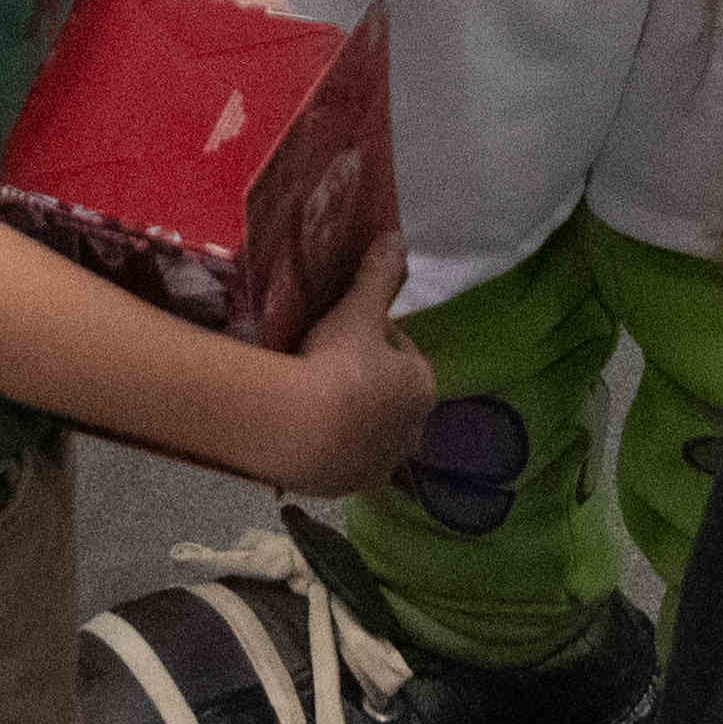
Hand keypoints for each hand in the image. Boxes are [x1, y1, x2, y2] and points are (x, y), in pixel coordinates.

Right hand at [269, 233, 436, 503]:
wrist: (300, 428)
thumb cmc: (338, 363)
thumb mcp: (357, 311)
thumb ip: (378, 276)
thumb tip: (395, 236)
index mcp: (422, 388)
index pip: (403, 354)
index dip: (375, 340)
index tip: (346, 332)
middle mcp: (411, 433)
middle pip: (389, 398)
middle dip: (367, 384)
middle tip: (327, 365)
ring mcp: (379, 465)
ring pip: (368, 433)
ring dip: (349, 419)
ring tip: (312, 398)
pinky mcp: (346, 487)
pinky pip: (341, 460)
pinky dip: (328, 446)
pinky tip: (303, 429)